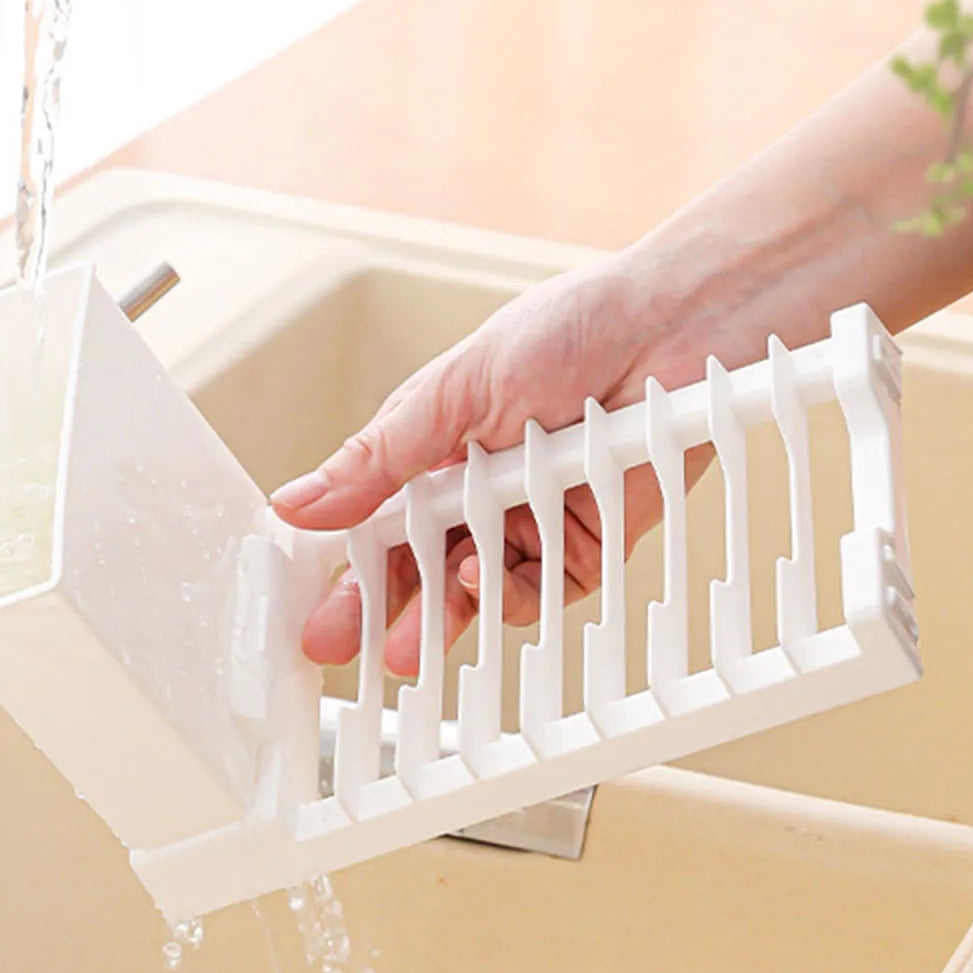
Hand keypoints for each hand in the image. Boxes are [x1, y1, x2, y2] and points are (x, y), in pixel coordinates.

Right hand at [270, 243, 723, 672]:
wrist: (673, 326)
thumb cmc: (571, 327)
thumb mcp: (453, 390)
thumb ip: (379, 458)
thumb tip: (300, 502)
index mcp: (438, 449)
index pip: (376, 521)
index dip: (342, 564)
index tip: (308, 603)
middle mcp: (482, 490)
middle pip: (420, 566)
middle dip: (378, 609)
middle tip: (339, 645)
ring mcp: (534, 518)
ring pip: (475, 589)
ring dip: (439, 616)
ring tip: (406, 645)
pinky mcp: (589, 542)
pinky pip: (542, 590)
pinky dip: (508, 592)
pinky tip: (480, 579)